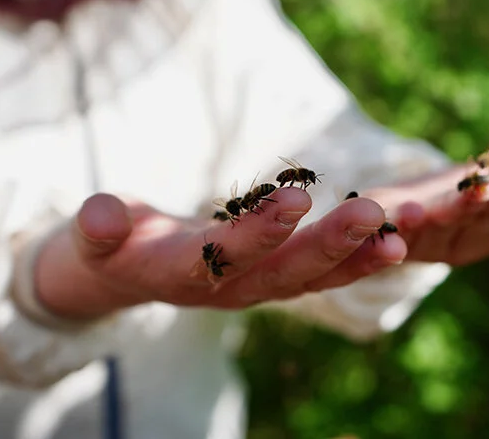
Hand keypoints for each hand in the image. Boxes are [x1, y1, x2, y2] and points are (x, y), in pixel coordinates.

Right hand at [34, 187, 407, 318]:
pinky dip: (354, 260)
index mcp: (181, 273)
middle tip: (370, 214)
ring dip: (354, 259)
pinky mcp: (272, 279)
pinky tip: (391, 240)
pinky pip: (318, 274)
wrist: (128, 272)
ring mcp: (253, 289)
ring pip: (310, 279)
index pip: (222, 255)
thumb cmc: (111, 245)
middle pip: (281, 273)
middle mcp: (225, 290)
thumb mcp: (92, 237)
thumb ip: (97, 229)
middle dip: (326, 245)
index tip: (295, 198)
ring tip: (396, 235)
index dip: (256, 231)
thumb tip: (98, 216)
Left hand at [365, 145, 488, 265]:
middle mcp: (466, 237)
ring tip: (477, 185)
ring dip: (459, 206)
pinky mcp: (386, 232)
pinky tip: (397, 210)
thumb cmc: (459, 202)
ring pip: (444, 222)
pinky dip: (392, 223)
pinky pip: (388, 232)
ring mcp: (426, 238)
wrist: (393, 228)